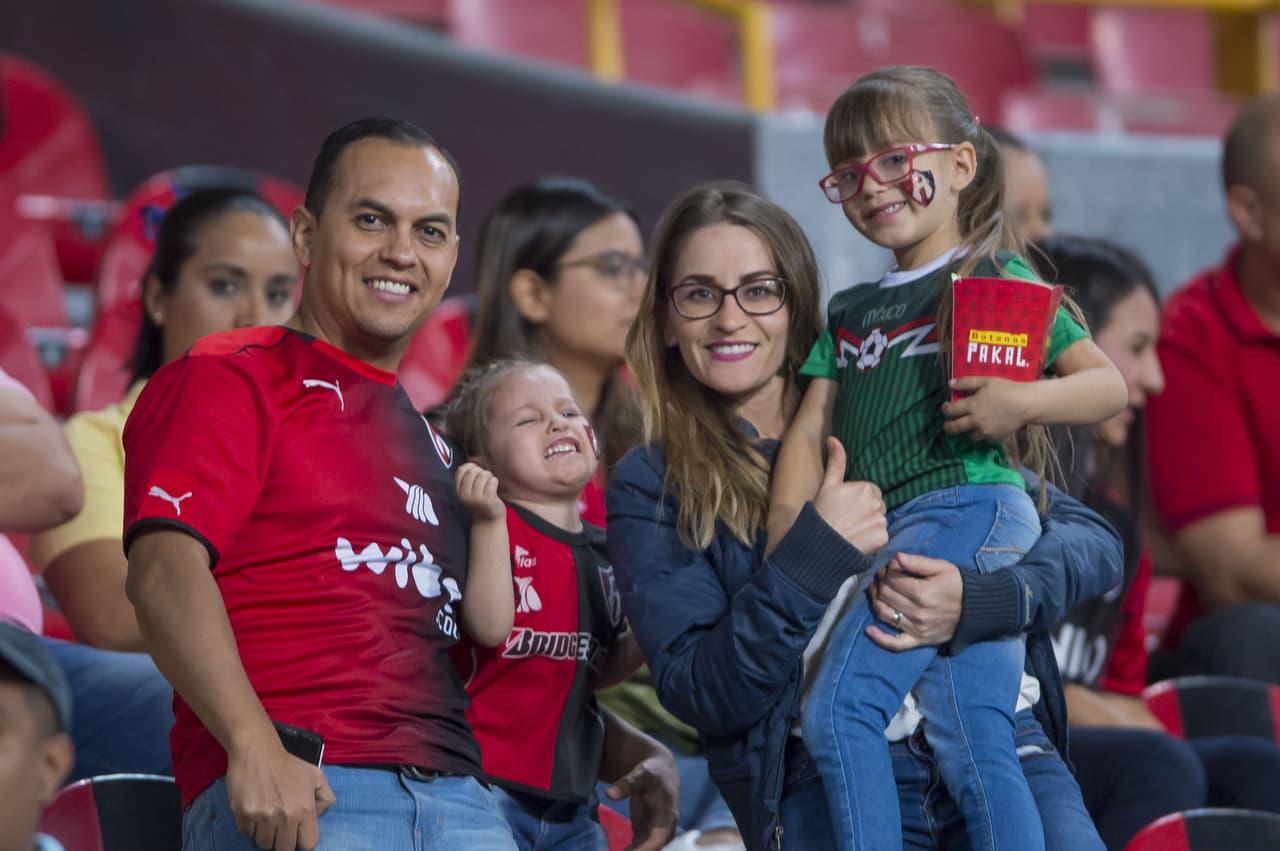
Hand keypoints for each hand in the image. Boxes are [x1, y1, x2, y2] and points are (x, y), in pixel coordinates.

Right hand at [226, 740, 334, 850]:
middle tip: (280, 828)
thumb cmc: (288, 763)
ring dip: (265, 835)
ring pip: (264, 844)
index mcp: (305, 809)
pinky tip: (254, 814)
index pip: (308, 844)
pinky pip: (247, 834)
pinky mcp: (243, 815)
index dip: (303, 840)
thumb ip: (325, 797)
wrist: (257, 751)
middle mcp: (286, 817)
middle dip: (283, 841)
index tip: (298, 834)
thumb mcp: (316, 775)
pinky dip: (250, 828)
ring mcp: (263, 817)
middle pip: (284, 848)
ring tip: (266, 820)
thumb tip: (318, 816)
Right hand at [454, 462, 504, 522]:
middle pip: (473, 471)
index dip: (471, 467)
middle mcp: (465, 494)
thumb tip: (473, 457)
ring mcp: (476, 498)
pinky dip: (495, 482)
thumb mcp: (469, 490)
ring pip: (483, 474)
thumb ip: (468, 476)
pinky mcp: (488, 500)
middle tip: (485, 482)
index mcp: (458, 490)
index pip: (461, 470)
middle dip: (482, 472)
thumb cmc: (480, 501)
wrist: (488, 521)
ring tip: (489, 485)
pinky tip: (494, 489)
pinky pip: (492, 481)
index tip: (476, 474)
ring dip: (489, 477)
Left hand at [603, 750, 679, 850]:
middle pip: (654, 849)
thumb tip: (609, 794)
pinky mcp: (645, 832)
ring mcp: (655, 832)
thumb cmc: (653, 771)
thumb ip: (626, 783)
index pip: (659, 838)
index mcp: (668, 816)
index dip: (646, 849)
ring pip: (646, 850)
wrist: (660, 771)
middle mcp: (664, 828)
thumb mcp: (642, 773)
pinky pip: (638, 847)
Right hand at [812, 436, 887, 554]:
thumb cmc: (822, 513)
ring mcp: (881, 520)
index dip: (858, 500)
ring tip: (852, 531)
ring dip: (870, 526)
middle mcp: (878, 502)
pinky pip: (882, 536)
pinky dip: (873, 539)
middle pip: (877, 506)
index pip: (871, 492)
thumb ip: (836, 462)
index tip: (846, 508)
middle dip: (866, 512)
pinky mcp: (883, 537)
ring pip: (879, 521)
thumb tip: (833, 439)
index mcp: (867, 487)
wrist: (821, 543)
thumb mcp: (828, 485)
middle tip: (848, 520)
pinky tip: (858, 540)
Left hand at [866, 552, 963, 650]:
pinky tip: (868, 630)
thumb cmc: (958, 585)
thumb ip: (918, 563)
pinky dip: (880, 639)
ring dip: (875, 601)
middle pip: (885, 596)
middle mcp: (918, 613)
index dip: (887, 570)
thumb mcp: (942, 568)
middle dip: (880, 583)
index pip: (892, 580)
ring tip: (875, 591)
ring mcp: (917, 629)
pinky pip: (895, 644)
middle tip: (882, 576)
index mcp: (923, 593)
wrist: (976, 609)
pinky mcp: (919, 640)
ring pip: (885, 614)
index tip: (889, 566)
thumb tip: (897, 557)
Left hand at [942, 377, 1032, 441]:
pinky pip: (983, 439)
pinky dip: (980, 435)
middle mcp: (975, 420)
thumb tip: (950, 384)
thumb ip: (966, 382)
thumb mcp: (986, 381)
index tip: (945, 407)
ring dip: (965, 432)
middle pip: (955, 428)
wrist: (1026, 404)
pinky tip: (982, 429)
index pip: (951, 411)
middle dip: (948, 427)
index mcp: (971, 405)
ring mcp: (985, 431)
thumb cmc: (1007, 389)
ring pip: (968, 436)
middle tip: (947, 424)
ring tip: (967, 427)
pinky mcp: (995, 437)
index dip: (945, 409)